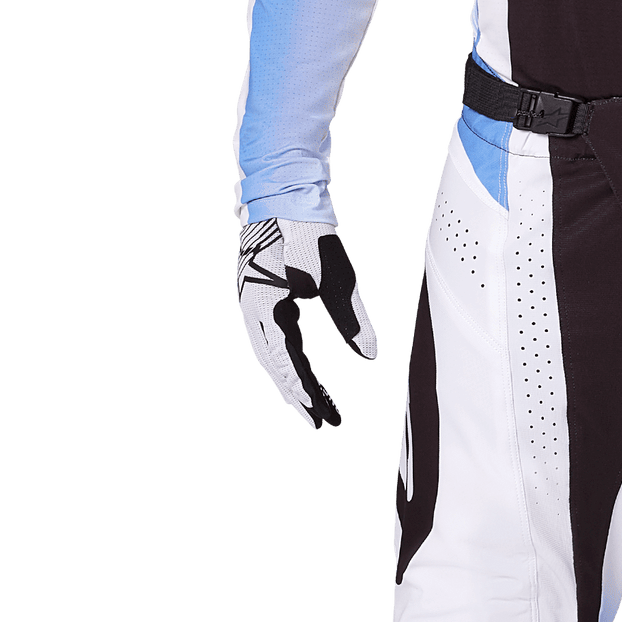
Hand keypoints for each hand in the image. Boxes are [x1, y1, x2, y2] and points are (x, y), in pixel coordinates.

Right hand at [236, 219, 379, 429]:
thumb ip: (351, 319)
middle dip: (297, 395)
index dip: (305, 392)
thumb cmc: (310, 235)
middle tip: (320, 424)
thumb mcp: (338, 278)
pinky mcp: (257, 297)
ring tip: (311, 406)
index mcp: (267, 307)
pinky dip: (284, 360)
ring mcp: (250, 303)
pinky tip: (298, 371)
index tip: (323, 417)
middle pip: (274, 365)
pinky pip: (268, 338)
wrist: (285, 198)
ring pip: (269, 354)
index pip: (287, 361)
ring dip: (289, 381)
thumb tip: (371, 355)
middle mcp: (252, 310)